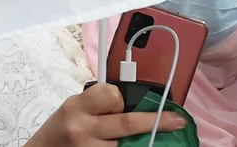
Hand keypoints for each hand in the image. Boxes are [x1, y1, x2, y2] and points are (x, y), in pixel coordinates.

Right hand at [26, 83, 185, 145]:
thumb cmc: (60, 129)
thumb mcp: (74, 108)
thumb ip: (99, 104)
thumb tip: (133, 102)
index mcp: (77, 107)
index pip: (112, 95)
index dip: (120, 99)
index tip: (120, 103)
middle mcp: (82, 128)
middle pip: (127, 124)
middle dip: (155, 122)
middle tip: (177, 122)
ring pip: (124, 145)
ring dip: (128, 143)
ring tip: (112, 138)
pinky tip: (120, 146)